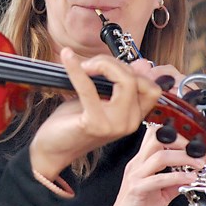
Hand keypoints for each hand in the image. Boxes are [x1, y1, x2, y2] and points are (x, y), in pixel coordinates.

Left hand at [29, 48, 161, 179]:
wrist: (54, 149)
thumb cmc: (74, 121)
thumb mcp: (100, 98)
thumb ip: (119, 83)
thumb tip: (141, 63)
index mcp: (134, 116)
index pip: (151, 87)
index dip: (132, 70)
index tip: (109, 66)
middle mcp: (130, 122)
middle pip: (137, 79)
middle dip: (113, 63)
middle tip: (90, 64)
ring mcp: (115, 125)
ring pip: (126, 81)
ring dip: (103, 65)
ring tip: (83, 65)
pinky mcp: (94, 123)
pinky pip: (89, 88)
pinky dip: (77, 69)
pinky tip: (67, 57)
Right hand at [95, 126, 200, 205]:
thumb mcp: (160, 195)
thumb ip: (173, 183)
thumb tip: (191, 176)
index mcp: (141, 164)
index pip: (155, 136)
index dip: (177, 137)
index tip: (196, 148)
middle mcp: (137, 165)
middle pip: (157, 138)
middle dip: (182, 142)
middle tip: (199, 153)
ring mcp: (135, 176)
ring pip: (160, 156)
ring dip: (184, 158)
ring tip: (200, 166)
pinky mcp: (136, 190)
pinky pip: (159, 179)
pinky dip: (177, 177)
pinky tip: (190, 180)